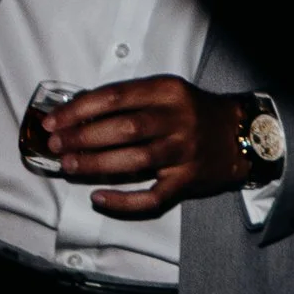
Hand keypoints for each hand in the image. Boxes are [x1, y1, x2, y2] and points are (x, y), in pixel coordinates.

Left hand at [40, 76, 258, 218]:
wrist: (239, 135)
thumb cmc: (195, 112)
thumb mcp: (168, 93)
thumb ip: (130, 100)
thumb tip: (77, 112)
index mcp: (169, 91)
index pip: (116, 96)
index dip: (79, 109)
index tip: (53, 121)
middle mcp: (179, 119)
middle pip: (124, 128)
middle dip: (82, 137)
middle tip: (54, 145)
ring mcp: (184, 152)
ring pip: (134, 161)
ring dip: (94, 164)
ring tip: (67, 165)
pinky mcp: (187, 180)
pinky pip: (152, 196)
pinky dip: (122, 201)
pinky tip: (98, 198)